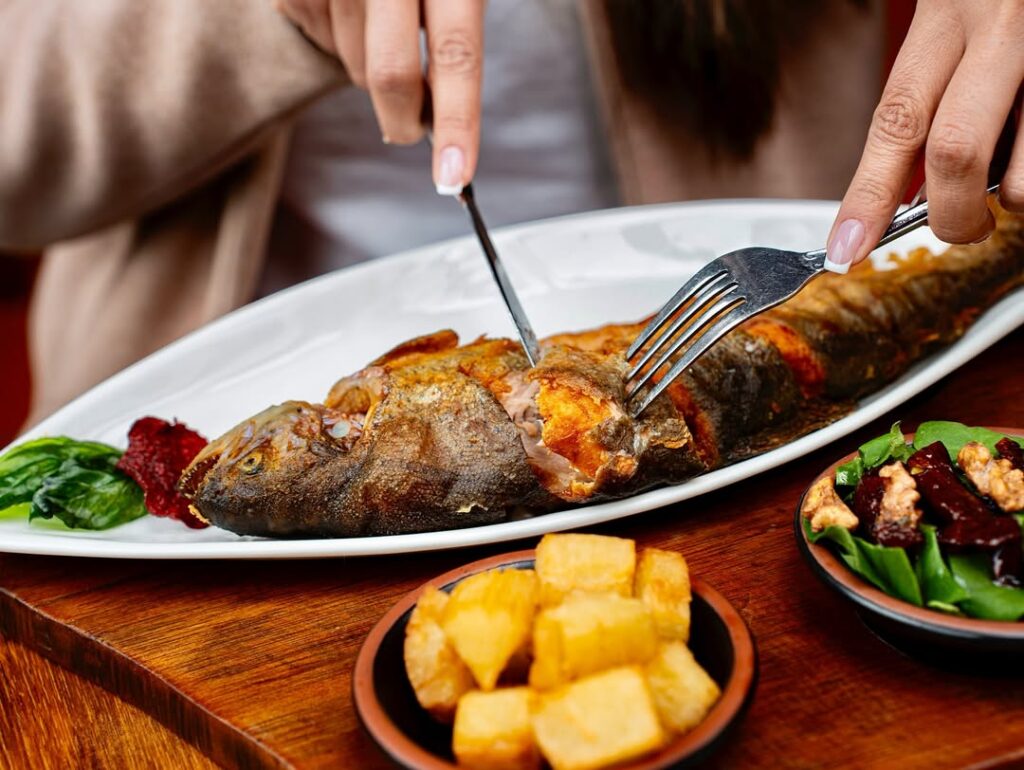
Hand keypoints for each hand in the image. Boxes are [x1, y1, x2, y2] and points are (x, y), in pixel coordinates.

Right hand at [275, 0, 484, 194]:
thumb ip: (455, 37)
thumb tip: (439, 115)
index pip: (456, 55)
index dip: (456, 122)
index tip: (453, 178)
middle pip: (388, 76)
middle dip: (402, 119)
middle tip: (412, 128)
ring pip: (353, 66)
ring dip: (370, 69)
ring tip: (379, 21)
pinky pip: (319, 40)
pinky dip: (337, 40)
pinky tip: (347, 6)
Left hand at [825, 0, 1023, 273]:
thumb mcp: (955, 18)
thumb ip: (931, 93)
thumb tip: (907, 188)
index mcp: (947, 18)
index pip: (894, 123)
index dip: (865, 199)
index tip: (845, 249)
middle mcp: (1001, 30)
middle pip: (954, 154)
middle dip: (953, 215)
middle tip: (960, 226)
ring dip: (1016, 197)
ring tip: (1017, 171)